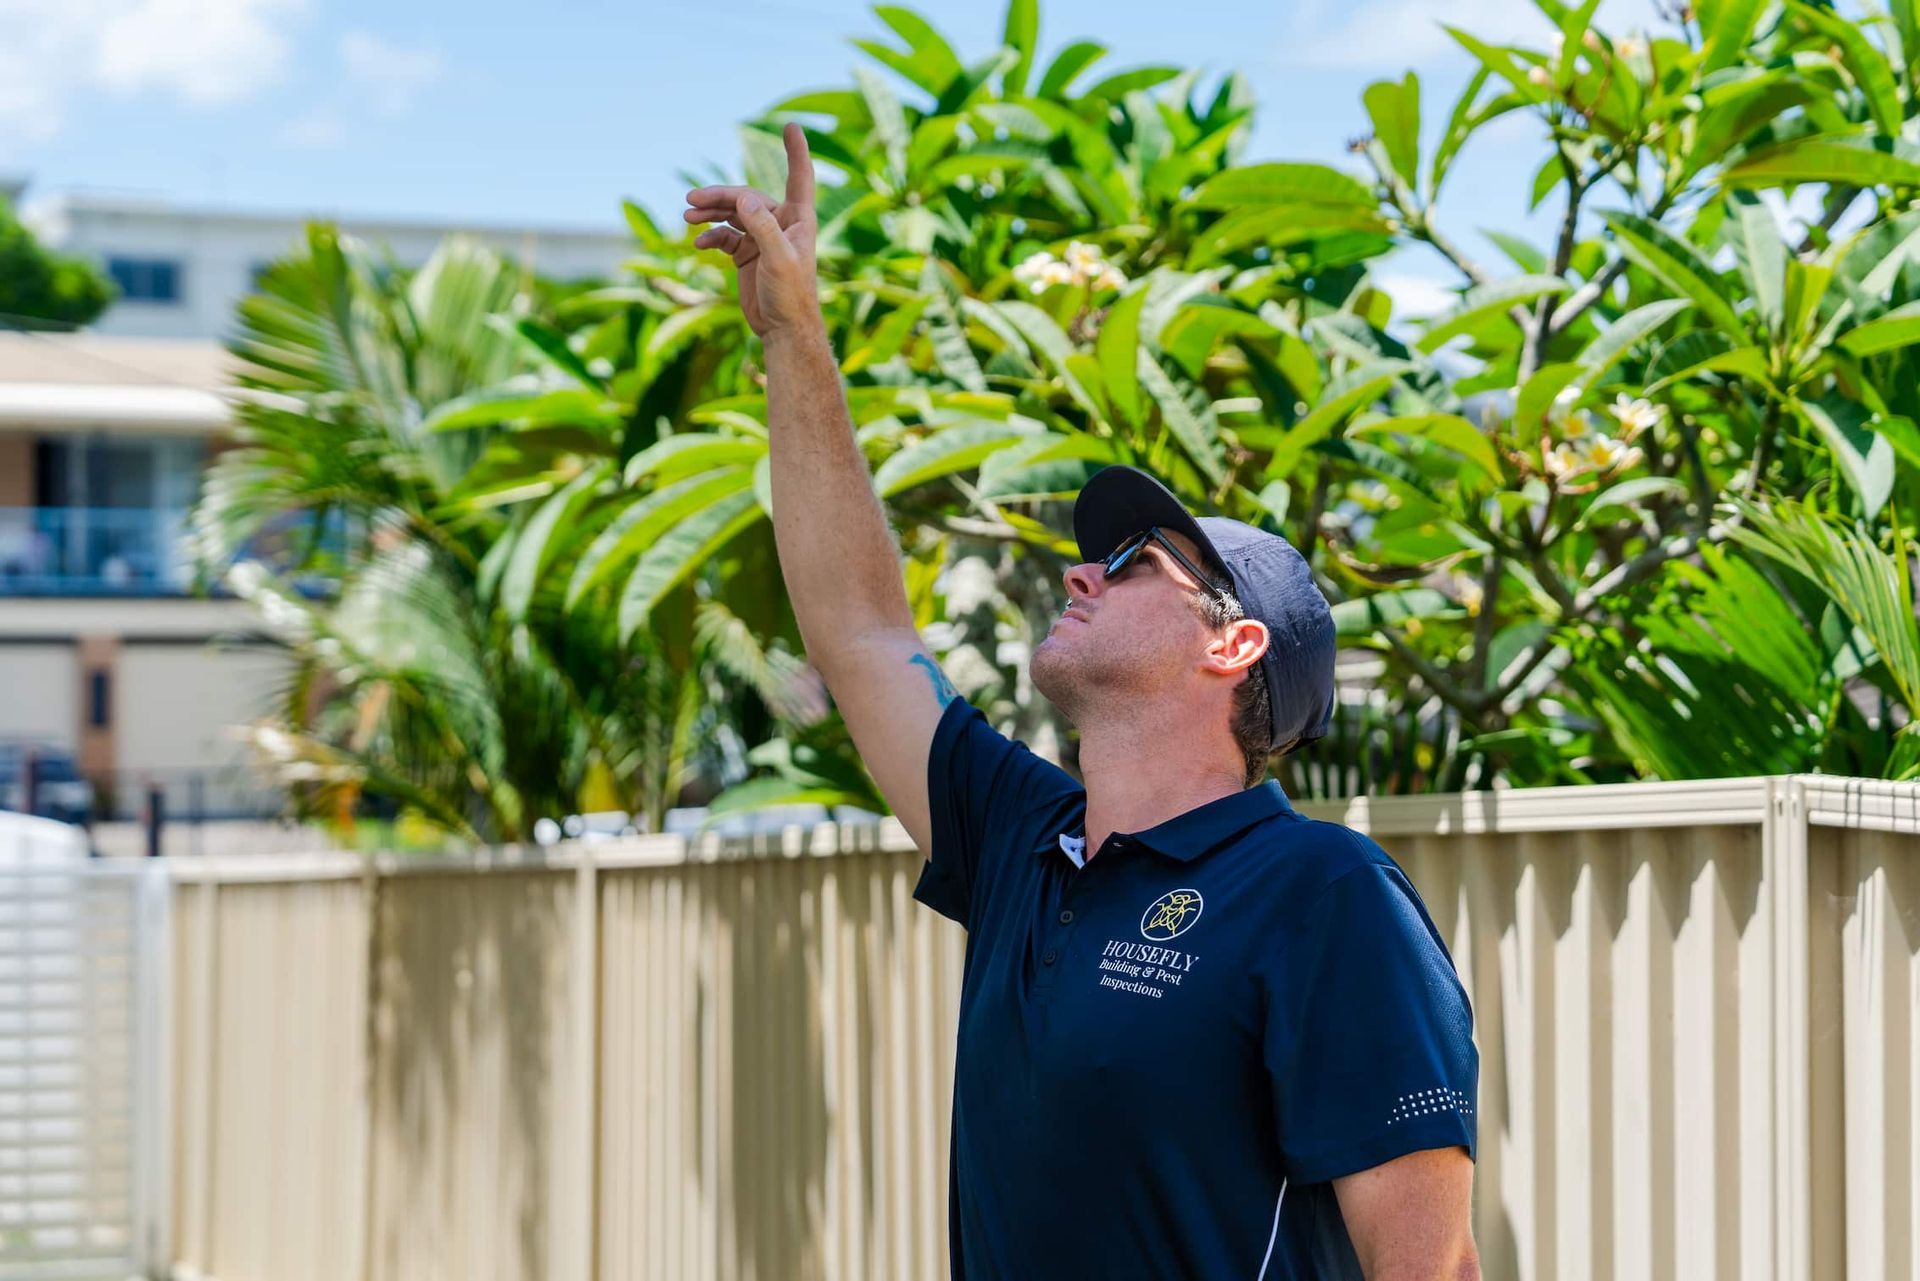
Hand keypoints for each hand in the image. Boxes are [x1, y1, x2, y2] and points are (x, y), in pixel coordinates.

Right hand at [684, 123, 819, 339]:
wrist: (783, 330)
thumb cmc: (791, 296)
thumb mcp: (778, 260)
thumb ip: (763, 227)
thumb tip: (744, 198)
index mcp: (798, 220)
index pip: (799, 177)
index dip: (796, 151)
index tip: (791, 126)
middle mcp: (781, 224)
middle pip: (747, 198)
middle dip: (719, 197)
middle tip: (690, 201)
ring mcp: (762, 238)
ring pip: (732, 214)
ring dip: (710, 213)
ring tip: (687, 216)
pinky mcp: (747, 255)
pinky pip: (725, 236)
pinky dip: (711, 235)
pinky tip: (698, 242)